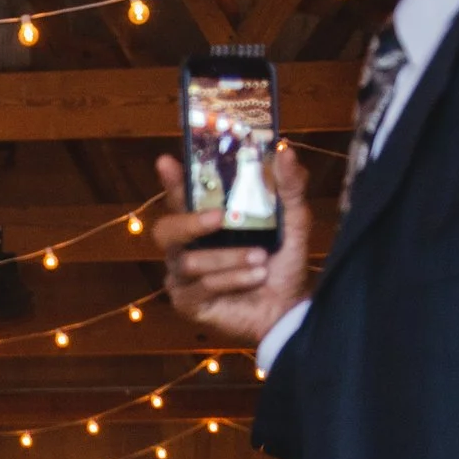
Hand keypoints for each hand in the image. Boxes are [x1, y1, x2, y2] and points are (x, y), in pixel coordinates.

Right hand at [151, 147, 313, 347]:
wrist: (288, 308)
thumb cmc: (283, 263)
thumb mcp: (293, 220)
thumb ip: (289, 187)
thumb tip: (286, 151)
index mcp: (206, 221)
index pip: (181, 197)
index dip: (171, 180)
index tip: (166, 162)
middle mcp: (188, 247)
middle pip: (165, 230)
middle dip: (190, 223)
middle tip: (218, 218)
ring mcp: (183, 277)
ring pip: (189, 260)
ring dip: (229, 258)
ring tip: (260, 259)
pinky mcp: (187, 302)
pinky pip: (201, 286)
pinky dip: (232, 279)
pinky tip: (255, 277)